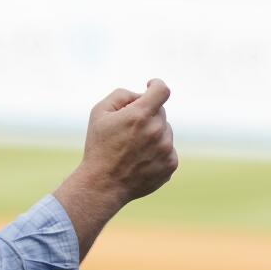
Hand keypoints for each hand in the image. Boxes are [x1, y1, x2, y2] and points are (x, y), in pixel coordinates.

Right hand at [80, 78, 177, 206]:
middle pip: (160, 112)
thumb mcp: (99, 112)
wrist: (103, 184)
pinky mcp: (170, 164)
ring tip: (133, 149)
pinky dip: (157, 151)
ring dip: (153, 134)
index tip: (150, 87)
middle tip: (128, 130)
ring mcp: (166, 149)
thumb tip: (142, 95)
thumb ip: (122, 95)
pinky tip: (140, 160)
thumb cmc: (99, 146)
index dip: (156, 85)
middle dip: (146, 115)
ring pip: (165, 131)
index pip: (162, 90)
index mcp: (140, 114)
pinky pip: (168, 149)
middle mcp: (157, 130)